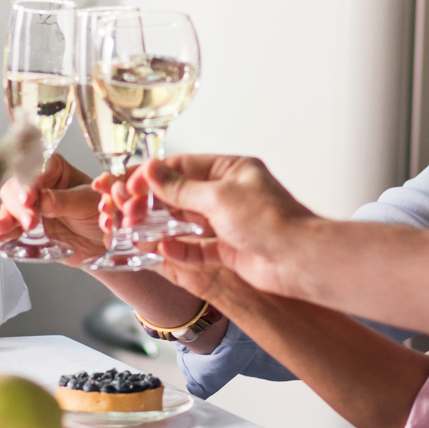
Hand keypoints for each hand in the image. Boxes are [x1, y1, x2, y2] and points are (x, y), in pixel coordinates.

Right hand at [0, 152, 110, 262]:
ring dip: (5, 219)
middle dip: (19, 206)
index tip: (29, 198)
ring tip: (0, 230)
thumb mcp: (87, 203)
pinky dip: (1, 233)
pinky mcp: (27, 228)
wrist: (103, 241)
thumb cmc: (101, 212)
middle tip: (30, 221)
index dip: (28, 183)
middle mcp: (37, 185)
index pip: (34, 170)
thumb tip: (43, 201)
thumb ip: (65, 201)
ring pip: (9, 208)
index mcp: (53, 168)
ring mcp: (30, 207)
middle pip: (16, 189)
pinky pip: (11, 229)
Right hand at [131, 155, 317, 295]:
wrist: (299, 260)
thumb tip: (152, 171)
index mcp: (231, 171)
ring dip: (162, 226)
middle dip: (154, 203)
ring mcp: (229, 223)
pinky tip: (163, 248)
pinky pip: (197, 249)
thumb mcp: (219, 197)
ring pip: (186, 223)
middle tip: (129, 210)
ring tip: (138, 230)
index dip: (154, 175)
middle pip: (182, 195)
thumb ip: (181, 187)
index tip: (131, 184)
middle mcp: (230, 195)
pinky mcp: (229, 251)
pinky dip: (180, 249)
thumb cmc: (271, 221)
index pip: (184, 167)